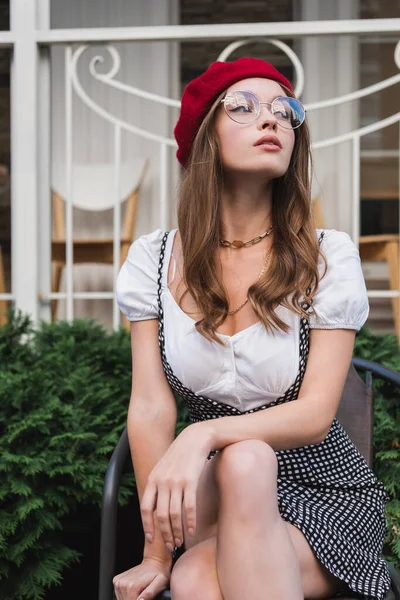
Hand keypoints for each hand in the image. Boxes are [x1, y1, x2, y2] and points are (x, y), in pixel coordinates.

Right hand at [113, 557, 170, 599]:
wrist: (154, 561)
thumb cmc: (159, 573)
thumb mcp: (160, 583)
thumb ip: (150, 593)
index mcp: (132, 586)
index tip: (145, 597)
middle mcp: (122, 583)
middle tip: (144, 594)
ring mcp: (118, 581)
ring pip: (122, 599)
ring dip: (131, 598)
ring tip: (140, 591)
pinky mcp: (117, 580)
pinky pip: (119, 594)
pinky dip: (126, 594)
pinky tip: (134, 589)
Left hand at [141, 422, 212, 551]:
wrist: (194, 438)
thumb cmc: (179, 456)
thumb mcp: (162, 468)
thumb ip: (157, 486)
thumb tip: (154, 509)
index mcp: (153, 479)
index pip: (146, 508)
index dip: (147, 526)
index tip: (151, 539)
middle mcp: (162, 481)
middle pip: (161, 515)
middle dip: (165, 533)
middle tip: (169, 545)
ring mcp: (176, 481)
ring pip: (175, 514)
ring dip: (177, 531)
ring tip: (179, 541)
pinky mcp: (190, 481)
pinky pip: (189, 506)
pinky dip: (190, 521)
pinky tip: (191, 530)